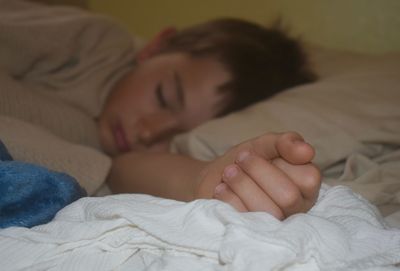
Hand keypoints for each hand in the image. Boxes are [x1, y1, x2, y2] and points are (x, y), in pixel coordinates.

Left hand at [195, 132, 320, 219]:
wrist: (212, 177)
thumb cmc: (244, 162)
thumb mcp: (264, 145)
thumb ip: (285, 143)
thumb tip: (307, 151)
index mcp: (305, 187)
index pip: (309, 178)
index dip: (280, 162)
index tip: (254, 152)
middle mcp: (295, 210)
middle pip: (288, 196)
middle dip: (258, 171)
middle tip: (239, 160)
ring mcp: (273, 225)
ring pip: (268, 210)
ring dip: (242, 184)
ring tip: (228, 172)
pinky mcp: (250, 233)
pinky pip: (245, 219)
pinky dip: (229, 198)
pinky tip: (222, 189)